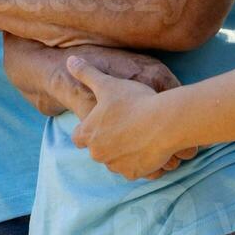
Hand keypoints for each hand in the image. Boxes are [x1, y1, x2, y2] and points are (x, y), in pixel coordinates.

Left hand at [66, 57, 183, 179]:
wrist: (164, 122)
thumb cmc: (134, 101)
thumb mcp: (107, 84)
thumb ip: (86, 73)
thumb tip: (70, 60)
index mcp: (88, 133)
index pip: (78, 137)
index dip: (89, 129)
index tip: (103, 121)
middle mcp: (98, 153)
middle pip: (98, 150)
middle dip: (108, 141)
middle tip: (126, 125)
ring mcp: (116, 166)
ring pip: (116, 161)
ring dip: (124, 152)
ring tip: (140, 134)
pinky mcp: (134, 174)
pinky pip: (134, 169)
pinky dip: (140, 161)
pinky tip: (149, 146)